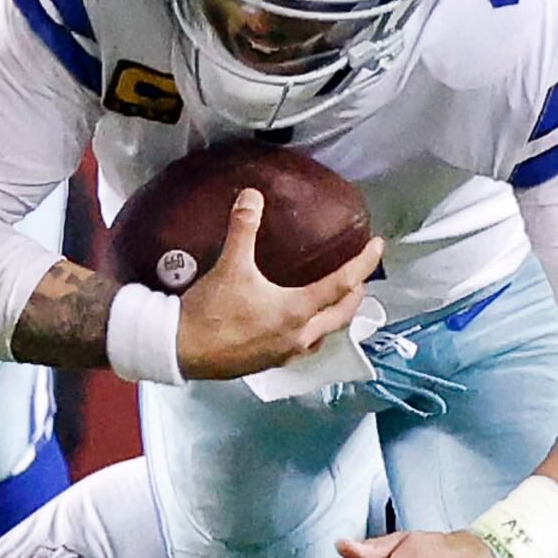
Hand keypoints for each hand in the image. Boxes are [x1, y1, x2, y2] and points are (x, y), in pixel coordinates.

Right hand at [175, 188, 382, 380]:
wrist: (180, 349)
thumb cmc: (210, 311)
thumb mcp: (230, 265)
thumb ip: (244, 228)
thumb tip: (252, 195)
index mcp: (296, 310)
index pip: (342, 285)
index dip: (363, 263)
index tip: (377, 247)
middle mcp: (298, 335)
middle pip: (341, 315)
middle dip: (356, 294)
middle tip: (361, 276)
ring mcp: (284, 353)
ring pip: (324, 335)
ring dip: (336, 317)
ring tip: (336, 301)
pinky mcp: (269, 362)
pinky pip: (304, 347)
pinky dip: (312, 332)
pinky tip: (300, 326)